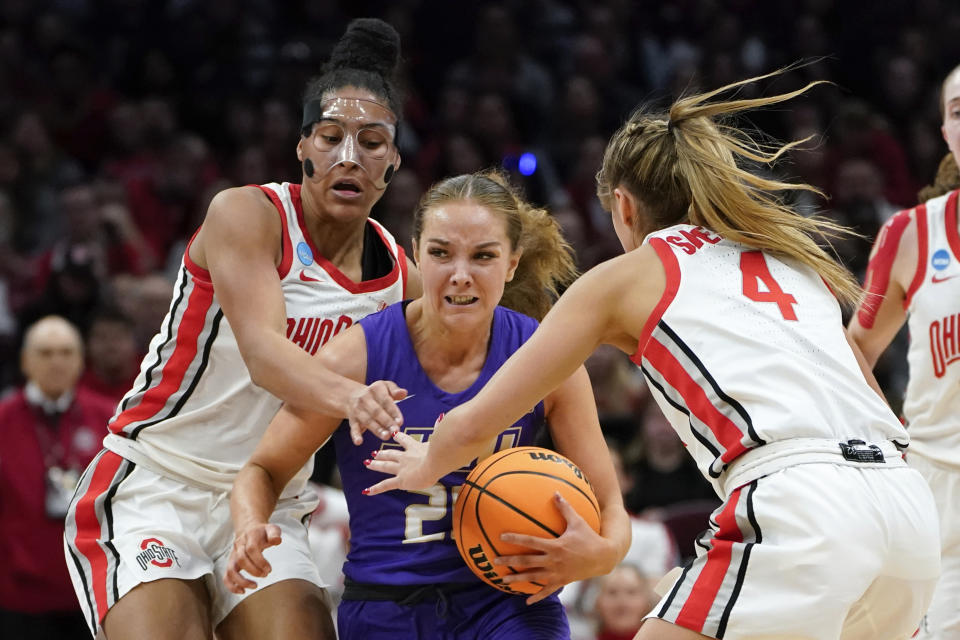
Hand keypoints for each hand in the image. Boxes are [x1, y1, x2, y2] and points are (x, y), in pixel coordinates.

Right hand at [223, 523, 282, 593]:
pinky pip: (226, 576)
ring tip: (255, 586)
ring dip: (242, 581)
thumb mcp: (272, 529)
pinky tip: (242, 591)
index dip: (260, 561)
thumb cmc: (263, 532)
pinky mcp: (230, 563)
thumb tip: (277, 540)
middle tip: (265, 574)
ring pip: (231, 570)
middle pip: (241, 559)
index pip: (251, 549)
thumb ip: (275, 533)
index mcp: (250, 536)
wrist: (249, 529)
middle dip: (254, 570)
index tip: (269, 569)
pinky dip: (232, 586)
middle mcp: (239, 545)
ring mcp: (233, 555)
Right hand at [346, 380, 407, 444]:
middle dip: (387, 422)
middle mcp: (365, 399)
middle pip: (376, 411)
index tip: (400, 421)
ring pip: (367, 420)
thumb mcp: (385, 386)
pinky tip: (359, 442)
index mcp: (376, 389)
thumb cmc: (375, 393)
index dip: (393, 411)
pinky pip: (353, 428)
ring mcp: (357, 410)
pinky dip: (355, 435)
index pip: (386, 401)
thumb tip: (404, 393)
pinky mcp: (352, 420)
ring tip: (386, 436)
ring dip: (377, 429)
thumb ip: (395, 390)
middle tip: (395, 431)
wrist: (352, 396)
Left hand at [363, 431, 437, 493]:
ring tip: (367, 463)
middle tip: (374, 452)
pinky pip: (386, 484)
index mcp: (416, 447)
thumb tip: (448, 424)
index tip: (394, 433)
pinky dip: (376, 488)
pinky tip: (367, 491)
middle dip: (383, 453)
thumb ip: (442, 434)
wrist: (437, 461)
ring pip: (386, 466)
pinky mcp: (401, 480)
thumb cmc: (442, 452)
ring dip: (376, 465)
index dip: (399, 437)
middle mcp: (407, 457)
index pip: (406, 441)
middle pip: (392, 454)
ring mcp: (402, 468)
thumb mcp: (441, 441)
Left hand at [494, 493, 616, 604]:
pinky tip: (526, 601)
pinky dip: (537, 597)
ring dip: (518, 579)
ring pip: (533, 577)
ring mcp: (557, 573)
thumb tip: (555, 492)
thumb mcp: (578, 521)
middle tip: (495, 560)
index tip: (501, 537)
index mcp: (555, 546)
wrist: (603, 558)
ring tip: (503, 580)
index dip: (516, 539)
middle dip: (510, 561)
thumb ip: (565, 508)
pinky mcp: (562, 581)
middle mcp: (554, 561)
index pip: (531, 542)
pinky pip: (547, 590)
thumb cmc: (590, 537)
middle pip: (527, 562)